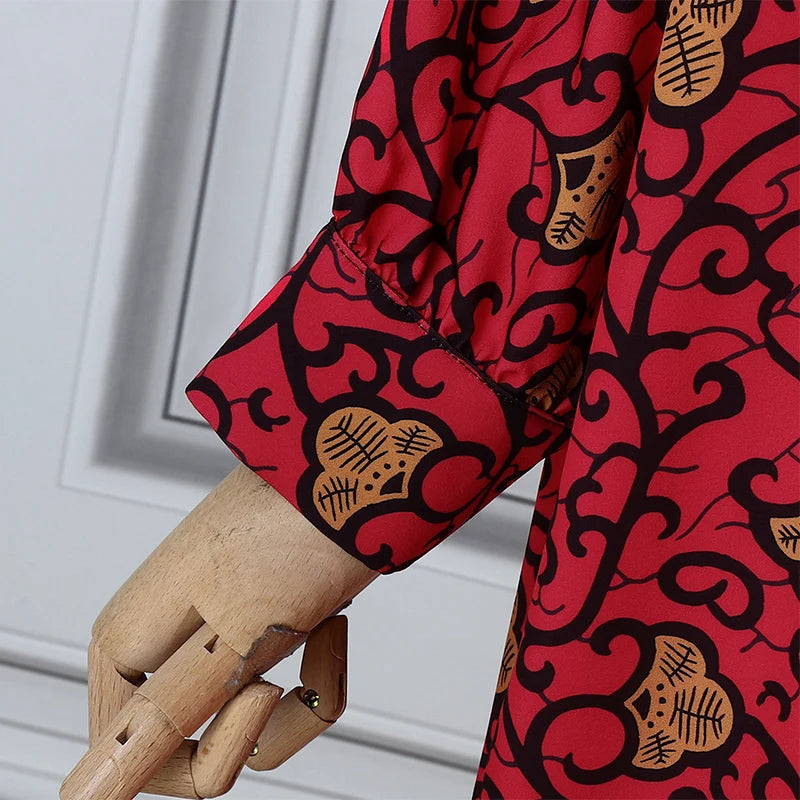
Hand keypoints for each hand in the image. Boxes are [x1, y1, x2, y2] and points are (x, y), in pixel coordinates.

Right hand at [60, 466, 378, 798]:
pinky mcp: (258, 625)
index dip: (203, 755)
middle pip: (201, 744)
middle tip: (286, 661)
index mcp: (126, 646)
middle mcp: (162, 641)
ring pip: (252, 719)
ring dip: (304, 691)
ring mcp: (214, 633)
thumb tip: (78, 798)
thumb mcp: (229, 644)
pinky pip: (281, 685)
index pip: (135, 759)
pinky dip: (320, 665)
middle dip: (265, 722)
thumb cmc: (294, 538)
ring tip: (323, 626)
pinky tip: (334, 622)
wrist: (359, 469)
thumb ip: (160, 721)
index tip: (261, 690)